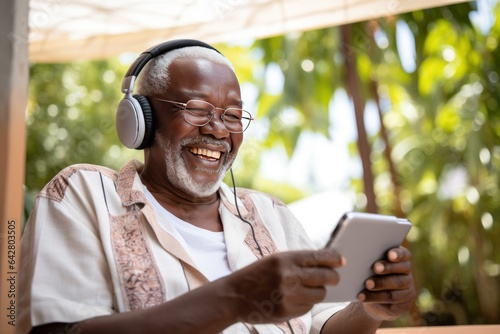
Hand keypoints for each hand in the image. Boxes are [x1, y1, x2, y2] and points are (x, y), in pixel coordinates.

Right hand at [225, 249, 344, 323]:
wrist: (234, 296)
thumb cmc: (258, 275)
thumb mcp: (275, 260)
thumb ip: (299, 261)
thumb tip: (328, 262)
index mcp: (286, 259)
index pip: (320, 257)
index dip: (335, 259)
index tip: (341, 261)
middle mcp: (289, 276)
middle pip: (326, 277)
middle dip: (333, 278)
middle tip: (333, 278)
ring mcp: (288, 295)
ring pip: (320, 294)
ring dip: (317, 292)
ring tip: (306, 289)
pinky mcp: (287, 311)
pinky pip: (308, 307)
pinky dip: (305, 303)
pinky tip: (293, 299)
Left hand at [356, 246, 415, 320]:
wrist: (372, 300)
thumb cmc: (369, 275)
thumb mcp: (369, 266)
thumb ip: (369, 259)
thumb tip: (357, 254)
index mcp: (400, 259)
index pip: (404, 254)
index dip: (398, 254)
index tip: (390, 254)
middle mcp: (407, 272)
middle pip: (402, 268)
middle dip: (387, 267)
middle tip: (375, 267)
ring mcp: (408, 288)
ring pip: (397, 284)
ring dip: (380, 283)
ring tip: (367, 284)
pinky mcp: (404, 302)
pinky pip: (391, 298)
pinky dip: (375, 297)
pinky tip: (363, 296)